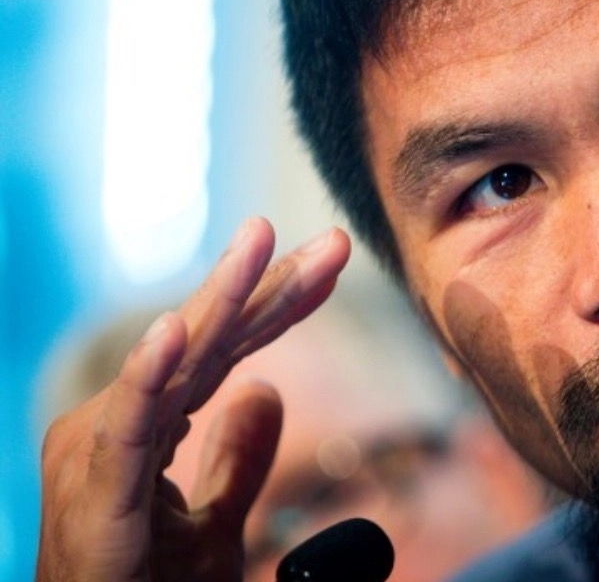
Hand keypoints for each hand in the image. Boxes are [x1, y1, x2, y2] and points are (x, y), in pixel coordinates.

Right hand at [37, 218, 350, 580]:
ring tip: (258, 243)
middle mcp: (121, 422)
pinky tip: (174, 331)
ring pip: (176, 365)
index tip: (333, 260)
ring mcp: (101, 452)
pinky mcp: (94, 494)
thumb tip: (268, 391)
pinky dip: (148, 376)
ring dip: (220, 301)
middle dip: (272, 285)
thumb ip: (238, 461)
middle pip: (210, 342)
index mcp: (150, 424)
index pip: (229, 349)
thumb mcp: (216, 527)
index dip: (283, 304)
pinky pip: (126, 427)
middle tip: (332, 243)